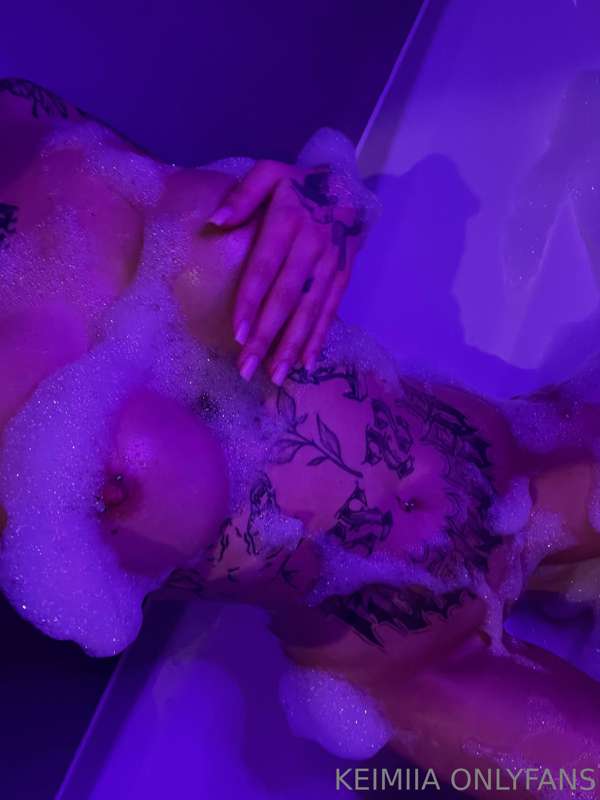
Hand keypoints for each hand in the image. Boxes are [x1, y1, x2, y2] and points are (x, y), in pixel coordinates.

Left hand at [205, 159, 366, 384]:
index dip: (252, 301)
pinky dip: (318, 338)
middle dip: (267, 336)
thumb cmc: (298, 185)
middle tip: (246, 368)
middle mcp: (312, 246)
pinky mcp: (344, 276)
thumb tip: (216, 221)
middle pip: (287, 297)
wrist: (351, 186)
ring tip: (274, 375)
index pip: (265, 267)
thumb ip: (243, 194)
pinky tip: (305, 363)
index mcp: (288, 221)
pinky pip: (331, 310)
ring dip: (292, 345)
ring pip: (310, 310)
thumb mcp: (270, 173)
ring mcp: (331, 264)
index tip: (238, 334)